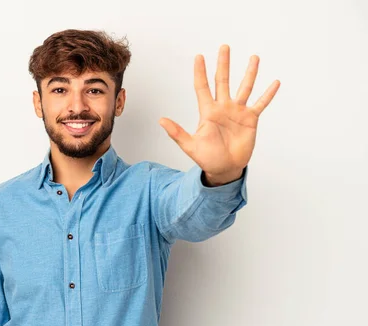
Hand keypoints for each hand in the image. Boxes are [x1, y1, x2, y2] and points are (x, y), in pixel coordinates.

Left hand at [159, 45, 279, 184]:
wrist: (224, 169)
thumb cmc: (207, 158)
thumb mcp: (190, 146)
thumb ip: (177, 133)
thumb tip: (161, 121)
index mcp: (208, 112)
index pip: (202, 87)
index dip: (200, 72)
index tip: (198, 56)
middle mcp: (223, 108)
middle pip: (222, 81)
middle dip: (223, 64)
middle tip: (224, 47)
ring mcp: (237, 112)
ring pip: (244, 88)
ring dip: (249, 73)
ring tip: (254, 58)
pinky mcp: (250, 120)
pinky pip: (260, 104)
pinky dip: (268, 94)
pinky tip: (274, 83)